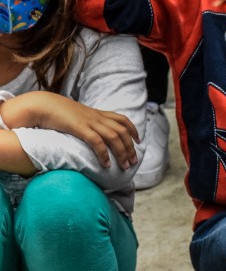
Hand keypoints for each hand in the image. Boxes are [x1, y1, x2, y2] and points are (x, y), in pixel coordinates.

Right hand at [0, 92, 139, 169]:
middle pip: (122, 131)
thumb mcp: (77, 115)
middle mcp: (96, 117)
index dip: (133, 130)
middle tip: (133, 161)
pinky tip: (106, 165)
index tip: (138, 140)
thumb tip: (91, 134)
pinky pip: (97, 142)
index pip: (122, 119)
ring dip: (122, 153)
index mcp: (97, 113)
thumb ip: (87, 122)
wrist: (41, 104)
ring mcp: (89, 122)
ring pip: (114, 137)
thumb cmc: (56, 112)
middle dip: (130, 147)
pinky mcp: (80, 128)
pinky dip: (104, 154)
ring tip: (125, 166)